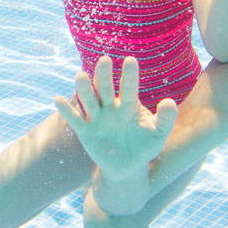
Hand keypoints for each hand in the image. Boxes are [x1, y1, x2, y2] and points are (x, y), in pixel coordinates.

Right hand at [53, 56, 176, 177]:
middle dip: (104, 76)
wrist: (129, 167)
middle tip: (104, 60)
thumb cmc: (145, 145)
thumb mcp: (159, 133)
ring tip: (80, 76)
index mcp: (129, 105)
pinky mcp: (86, 132)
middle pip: (106, 89)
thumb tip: (169, 102)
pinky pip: (76, 121)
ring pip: (90, 101)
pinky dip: (67, 111)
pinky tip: (57, 99)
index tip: (130, 60)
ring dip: (85, 89)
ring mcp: (97, 119)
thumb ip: (165, 118)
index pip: (129, 88)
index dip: (129, 75)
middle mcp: (111, 107)